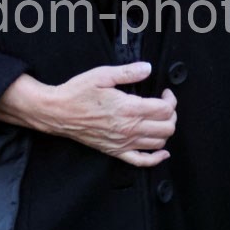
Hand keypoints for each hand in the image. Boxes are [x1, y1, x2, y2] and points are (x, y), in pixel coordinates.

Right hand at [0, 62, 176, 166]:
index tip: (165, 93)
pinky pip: (142, 161)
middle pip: (167, 127)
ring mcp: (123, 142)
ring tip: (159, 119)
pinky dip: (156, 158)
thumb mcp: (102, 75)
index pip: (165, 109)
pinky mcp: (116, 151)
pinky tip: (162, 151)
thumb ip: (128, 72)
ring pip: (159, 143)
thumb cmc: (77, 93)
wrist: (58, 113)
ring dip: (165, 131)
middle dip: (172, 115)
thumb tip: (147, 68)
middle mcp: (129, 128)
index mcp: (129, 108)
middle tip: (164, 105)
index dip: (171, 100)